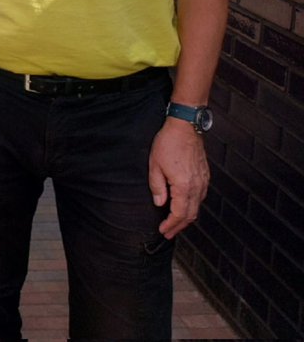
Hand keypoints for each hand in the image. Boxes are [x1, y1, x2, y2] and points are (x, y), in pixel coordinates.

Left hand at [149, 119, 208, 237]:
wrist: (186, 127)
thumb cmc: (168, 143)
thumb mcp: (154, 165)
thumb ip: (157, 187)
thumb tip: (159, 203)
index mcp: (184, 186)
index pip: (178, 214)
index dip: (171, 225)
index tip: (163, 231)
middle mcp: (197, 187)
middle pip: (190, 215)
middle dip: (179, 226)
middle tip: (168, 233)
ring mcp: (204, 182)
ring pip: (197, 207)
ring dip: (186, 218)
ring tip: (175, 224)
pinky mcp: (205, 176)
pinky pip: (200, 197)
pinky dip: (192, 207)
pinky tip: (184, 207)